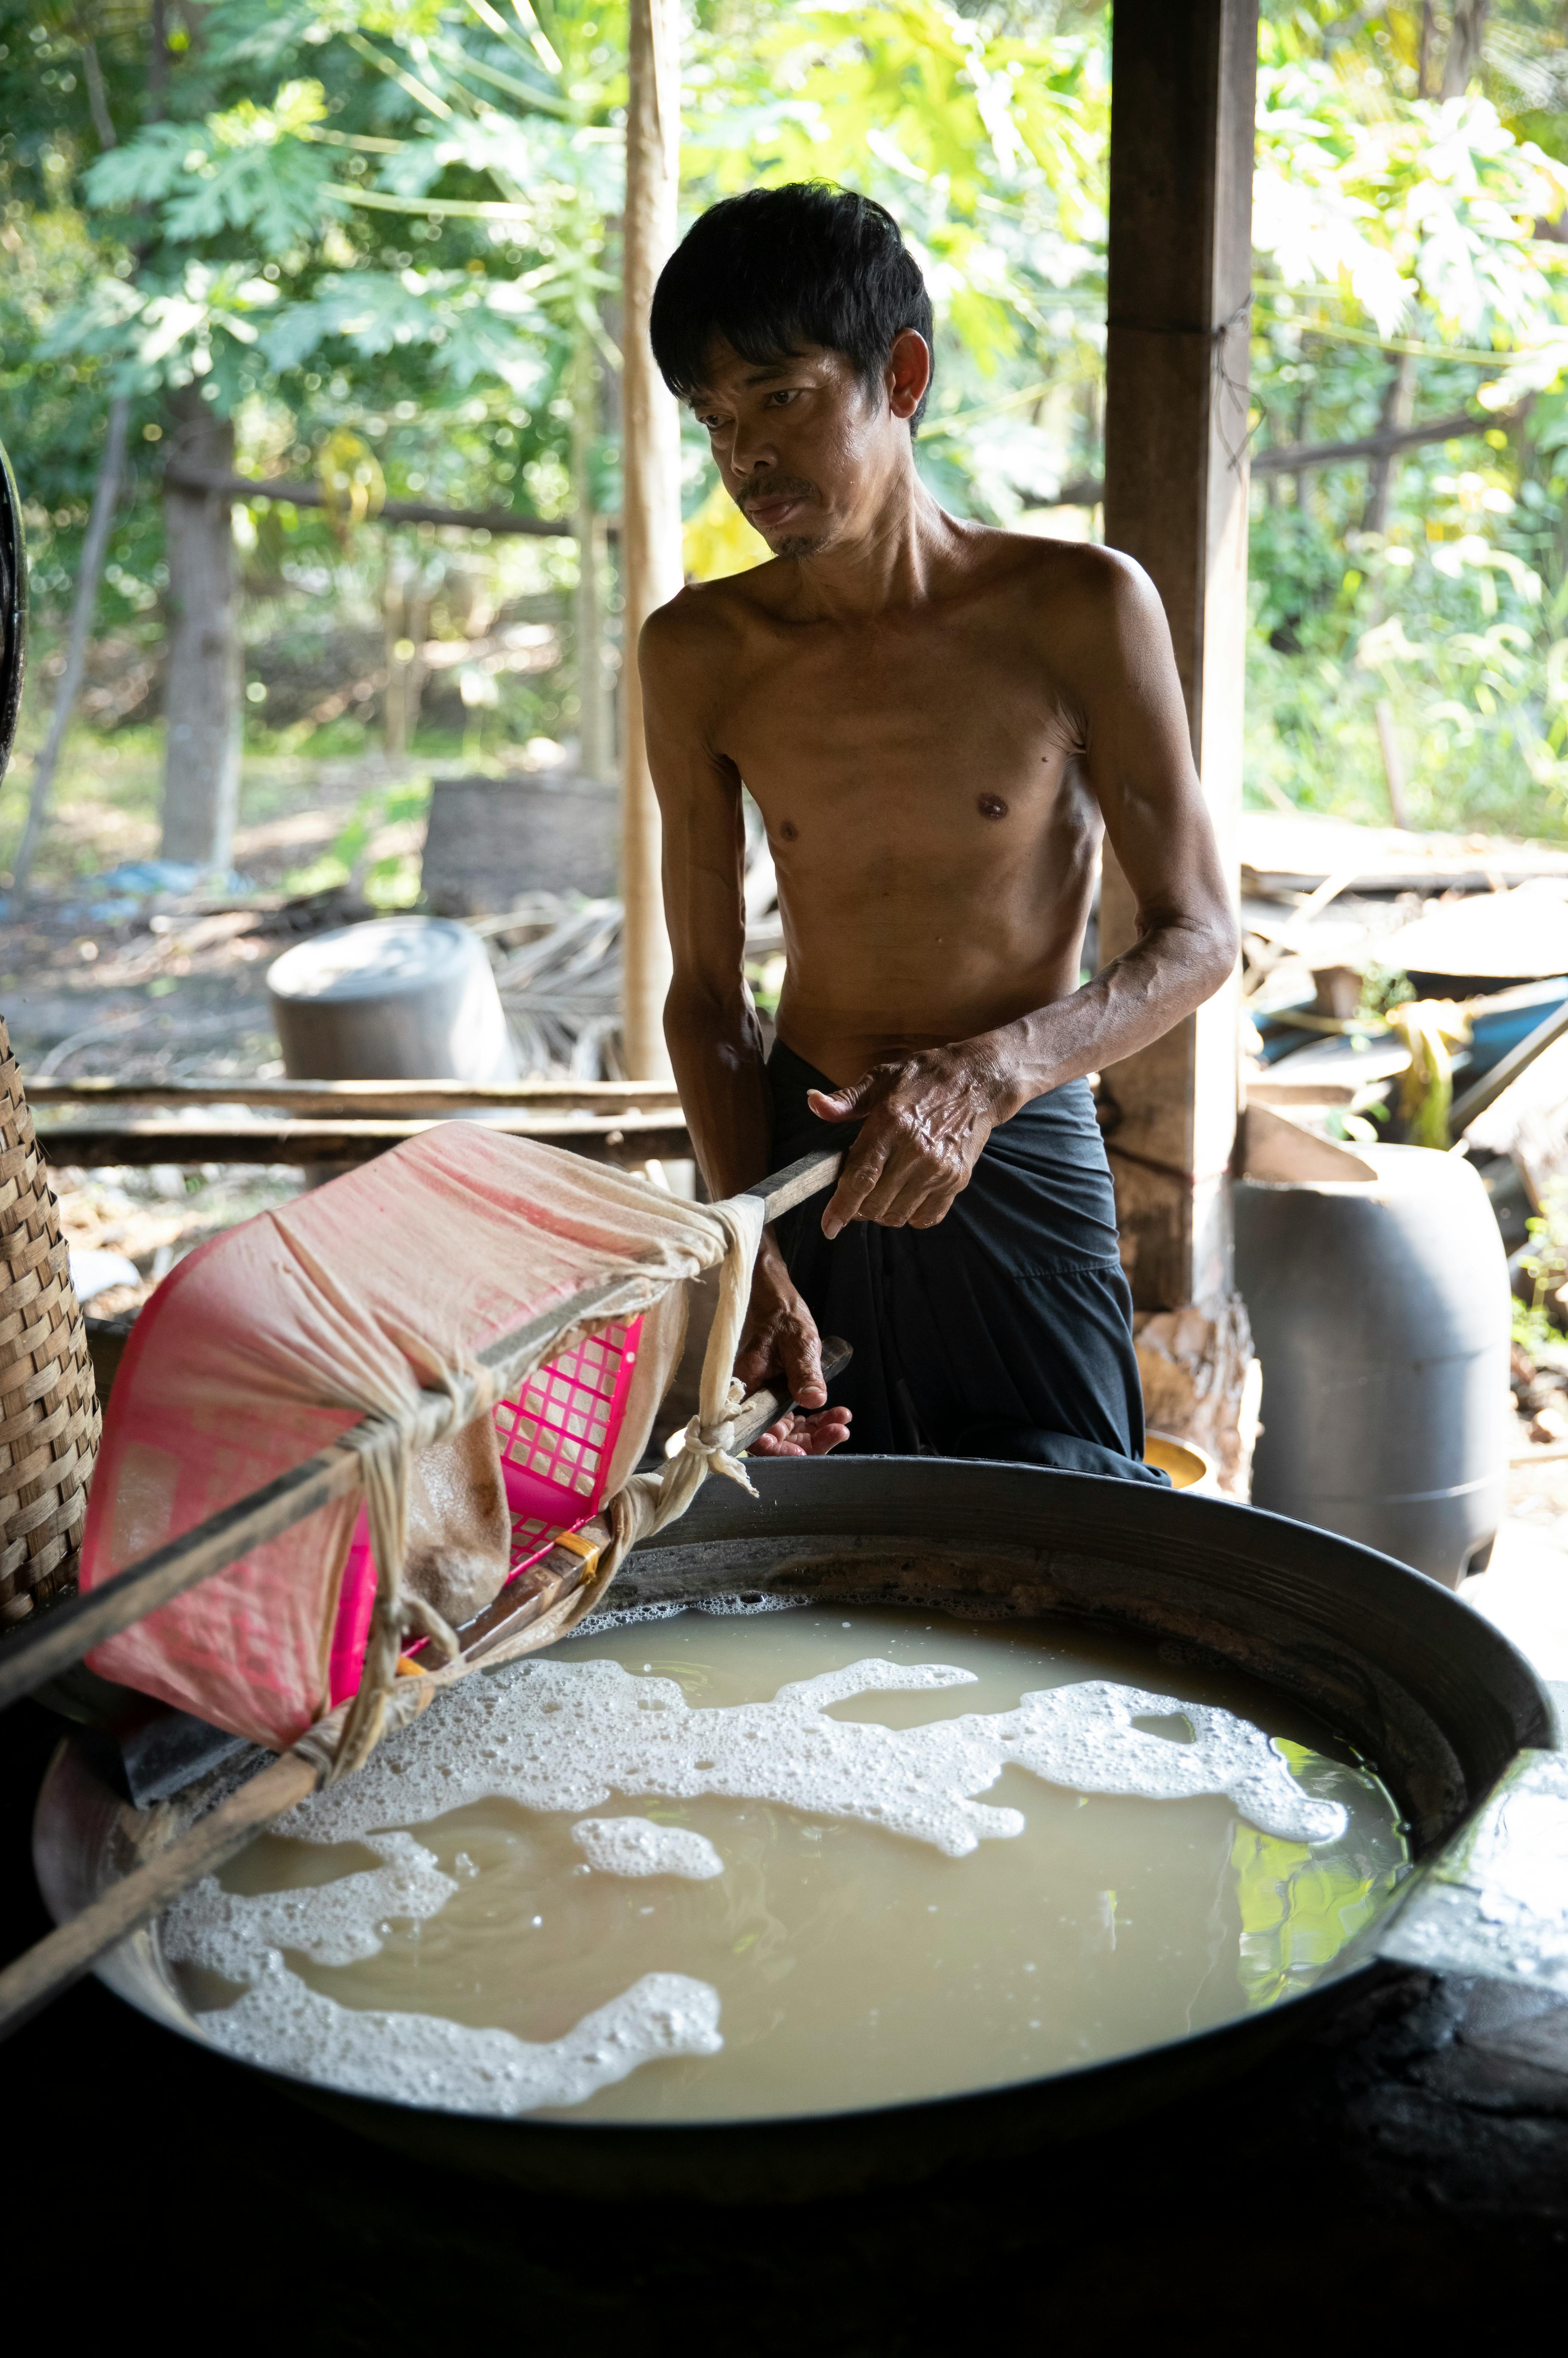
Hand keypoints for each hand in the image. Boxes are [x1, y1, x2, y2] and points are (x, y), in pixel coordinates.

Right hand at [734, 1242, 851, 1456]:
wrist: (780, 1306)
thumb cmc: (782, 1318)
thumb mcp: (798, 1342)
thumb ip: (804, 1372)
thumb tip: (814, 1399)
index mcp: (747, 1388)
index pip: (756, 1434)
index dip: (778, 1449)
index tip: (804, 1450)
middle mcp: (754, 1403)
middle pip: (776, 1441)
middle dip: (808, 1443)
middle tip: (838, 1432)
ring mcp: (768, 1405)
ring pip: (790, 1435)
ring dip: (818, 1434)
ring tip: (843, 1422)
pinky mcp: (781, 1402)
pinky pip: (798, 1423)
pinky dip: (819, 1423)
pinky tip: (838, 1414)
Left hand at [808, 1045, 1013, 1236]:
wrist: (978, 1081)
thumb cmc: (923, 1079)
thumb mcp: (881, 1078)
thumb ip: (846, 1100)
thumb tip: (813, 1103)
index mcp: (891, 1124)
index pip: (860, 1178)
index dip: (841, 1207)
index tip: (828, 1226)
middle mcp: (916, 1150)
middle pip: (876, 1203)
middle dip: (858, 1209)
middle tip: (854, 1198)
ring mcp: (939, 1168)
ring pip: (898, 1214)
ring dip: (882, 1214)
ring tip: (879, 1197)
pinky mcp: (957, 1179)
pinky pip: (926, 1217)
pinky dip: (910, 1216)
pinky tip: (904, 1199)